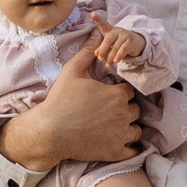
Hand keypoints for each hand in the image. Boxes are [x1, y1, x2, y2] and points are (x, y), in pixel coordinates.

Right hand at [0, 43, 141, 170]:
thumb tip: (96, 34)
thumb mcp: (73, 71)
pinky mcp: (116, 152)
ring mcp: (121, 135)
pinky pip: (133, 150)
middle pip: (135, 110)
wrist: (50, 131)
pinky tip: (118, 143)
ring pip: (136, 130)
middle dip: (125, 109)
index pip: (129, 92)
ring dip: (128, 127)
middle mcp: (124, 114)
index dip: (119, 93)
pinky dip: (129, 147)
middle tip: (108, 112)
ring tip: (113, 127)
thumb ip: (88, 52)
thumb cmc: (61, 100)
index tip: (108, 96)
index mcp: (117, 94)